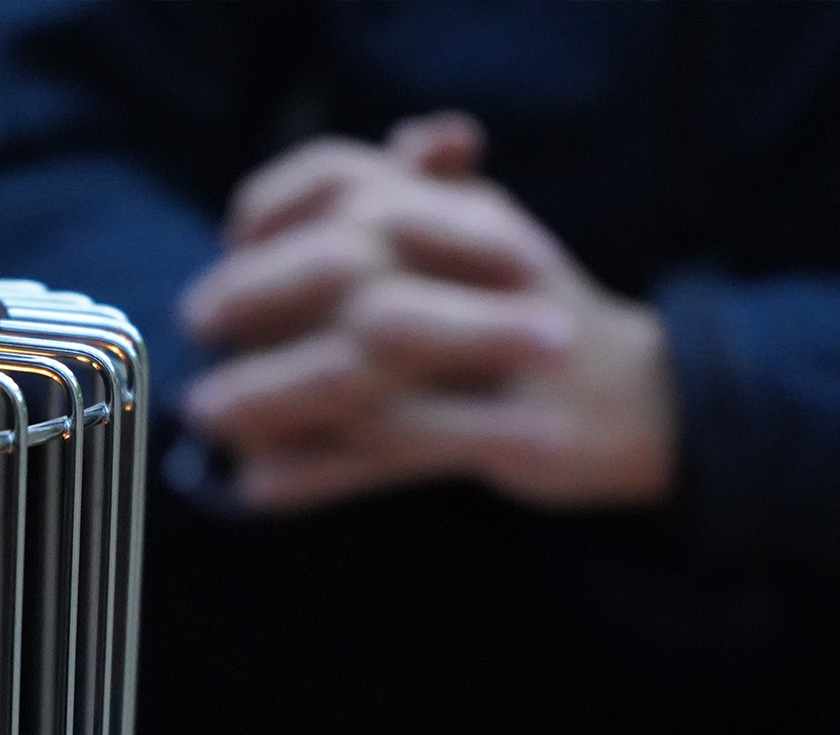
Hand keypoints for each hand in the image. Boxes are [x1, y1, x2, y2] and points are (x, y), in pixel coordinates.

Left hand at [178, 113, 676, 512]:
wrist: (642, 398)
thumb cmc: (531, 312)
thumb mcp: (480, 233)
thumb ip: (419, 188)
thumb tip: (392, 141)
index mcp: (463, 210)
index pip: (351, 176)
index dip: (276, 203)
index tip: (227, 236)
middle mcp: (478, 267)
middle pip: (347, 265)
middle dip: (258, 294)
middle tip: (196, 324)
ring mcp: (493, 354)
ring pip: (361, 367)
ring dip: (270, 392)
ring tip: (206, 415)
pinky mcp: (502, 434)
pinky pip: (390, 454)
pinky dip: (318, 473)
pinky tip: (260, 488)